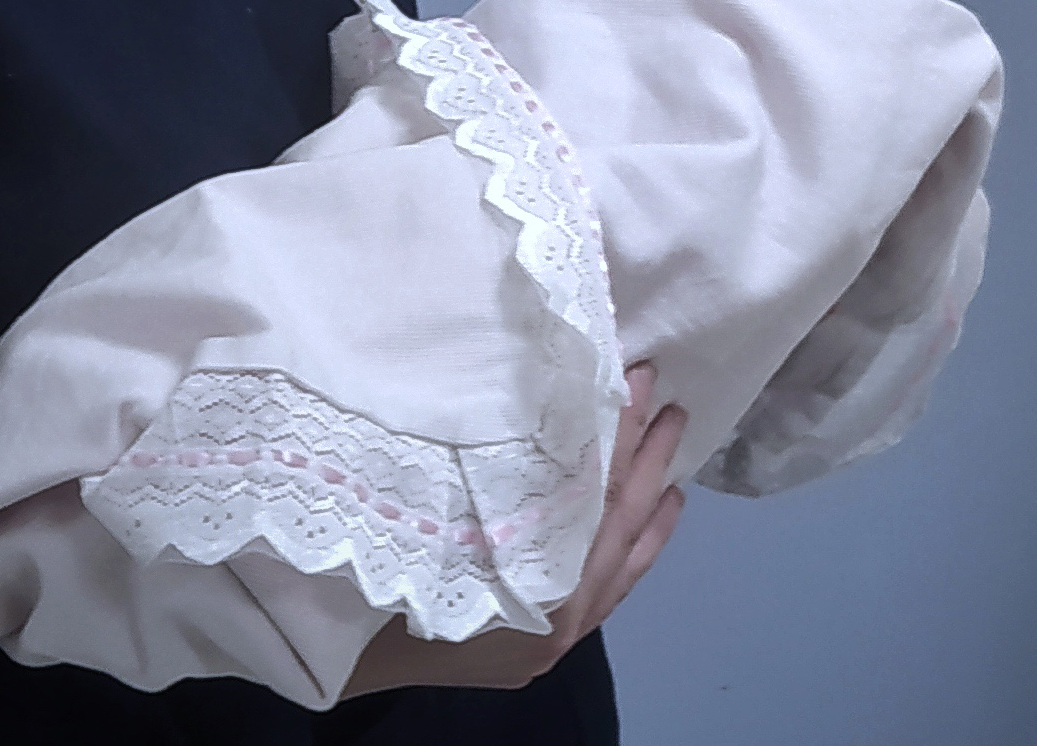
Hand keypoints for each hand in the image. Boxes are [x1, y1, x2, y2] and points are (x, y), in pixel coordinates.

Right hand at [339, 361, 687, 695]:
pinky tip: (653, 514)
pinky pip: (613, 589)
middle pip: (618, 527)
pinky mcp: (556, 641)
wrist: (362, 658)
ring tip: (674, 452)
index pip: (593, 498)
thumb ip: (497, 487)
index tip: (636, 378)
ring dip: (650, 503)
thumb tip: (544, 415)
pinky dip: (636, 547)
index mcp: (534, 581)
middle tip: (670, 402)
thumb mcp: (440, 522)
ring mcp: (562, 633)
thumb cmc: (389, 583)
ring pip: (625, 562)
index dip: (620, 434)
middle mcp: (558, 613)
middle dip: (646, 460)